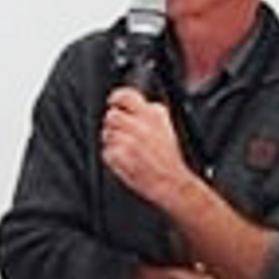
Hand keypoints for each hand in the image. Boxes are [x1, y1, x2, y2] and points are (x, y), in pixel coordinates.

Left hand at [96, 88, 196, 208]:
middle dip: (114, 124)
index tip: (113, 101)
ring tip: (128, 150)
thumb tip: (133, 104)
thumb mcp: (166, 126)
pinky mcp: (119, 155)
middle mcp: (139, 125)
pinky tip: (127, 161)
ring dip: (113, 141)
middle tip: (122, 132)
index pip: (125, 96)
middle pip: (111, 115)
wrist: (171, 182)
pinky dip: (113, 157)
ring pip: (107, 134)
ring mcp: (127, 140)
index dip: (116, 98)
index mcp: (152, 115)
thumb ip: (150, 112)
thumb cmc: (168, 158)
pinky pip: (106, 151)